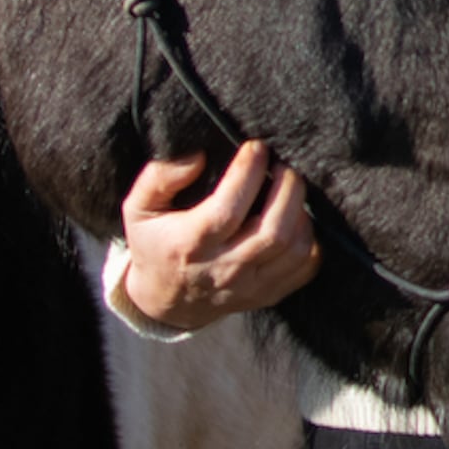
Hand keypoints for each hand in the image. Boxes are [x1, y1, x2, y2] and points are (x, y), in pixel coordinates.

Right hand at [117, 140, 321, 330]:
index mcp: (189, 245)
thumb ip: (159, 177)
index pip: (227, 210)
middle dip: (288, 189)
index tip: (256, 147)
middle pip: (272, 232)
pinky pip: (304, 268)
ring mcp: (248, 286)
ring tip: (290, 190)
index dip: (248, 173)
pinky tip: (296, 219)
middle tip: (283, 165)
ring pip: (294, 250)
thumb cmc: (154, 243)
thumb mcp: (138, 209)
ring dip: (301, 212)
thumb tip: (198, 155)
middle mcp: (222, 269)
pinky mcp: (267, 295)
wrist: (164, 301)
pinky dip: (309, 239)